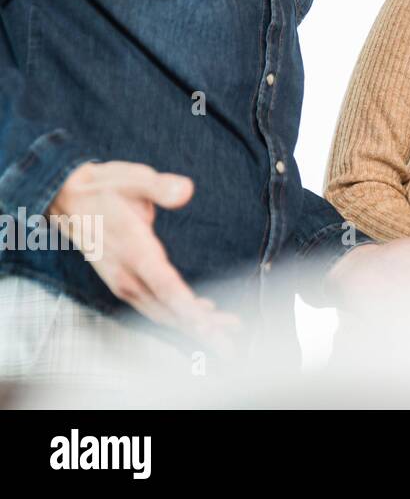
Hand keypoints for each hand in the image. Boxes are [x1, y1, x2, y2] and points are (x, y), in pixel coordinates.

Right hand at [48, 161, 239, 353]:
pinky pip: (157, 306)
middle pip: (168, 308)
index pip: (163, 284)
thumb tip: (185, 190)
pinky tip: (205, 314)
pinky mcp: (126, 282)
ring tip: (229, 332)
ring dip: (195, 325)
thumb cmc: (105, 188)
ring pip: (164, 312)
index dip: (186, 308)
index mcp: (133, 248)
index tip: (207, 327)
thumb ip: (159, 186)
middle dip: (199, 328)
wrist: (66, 199)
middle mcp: (127, 273)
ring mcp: (124, 281)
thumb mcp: (131, 178)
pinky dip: (181, 314)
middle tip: (230, 343)